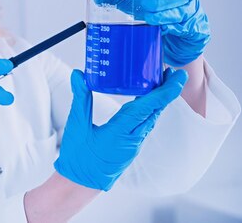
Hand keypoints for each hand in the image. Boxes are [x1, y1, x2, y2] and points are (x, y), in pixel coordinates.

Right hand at [54, 68, 187, 190]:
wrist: (81, 183)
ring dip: (159, 100)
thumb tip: (79, 74)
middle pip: (155, 111)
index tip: (177, 77)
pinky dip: (150, 110)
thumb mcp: (76, 124)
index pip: (146, 108)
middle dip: (166, 91)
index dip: (164, 91)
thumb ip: (80, 98)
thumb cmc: (78, 157)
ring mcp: (133, 144)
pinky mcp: (130, 146)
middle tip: (172, 72)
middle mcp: (132, 139)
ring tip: (161, 82)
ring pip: (151, 118)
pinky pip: (145, 124)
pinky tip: (147, 102)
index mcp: (120, 133)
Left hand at [140, 0, 209, 65]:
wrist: (173, 41)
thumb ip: (118, 0)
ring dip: (166, 15)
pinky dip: (176, 29)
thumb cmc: (156, 17)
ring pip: (182, 12)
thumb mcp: (137, 6)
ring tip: (150, 19)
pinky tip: (165, 30)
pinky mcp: (197, 30)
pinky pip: (188, 28)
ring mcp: (193, 13)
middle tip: (147, 4)